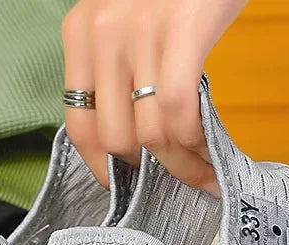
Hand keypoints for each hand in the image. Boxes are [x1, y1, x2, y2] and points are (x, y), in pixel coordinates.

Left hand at [62, 0, 246, 192]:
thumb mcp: (126, 15)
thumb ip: (118, 64)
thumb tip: (133, 133)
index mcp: (80, 31)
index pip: (78, 124)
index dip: (100, 167)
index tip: (122, 184)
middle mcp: (101, 33)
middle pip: (116, 139)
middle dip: (150, 172)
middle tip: (175, 177)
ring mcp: (139, 31)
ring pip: (150, 133)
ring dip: (180, 166)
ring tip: (201, 171)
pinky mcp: (181, 29)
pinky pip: (180, 111)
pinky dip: (197, 144)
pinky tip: (210, 151)